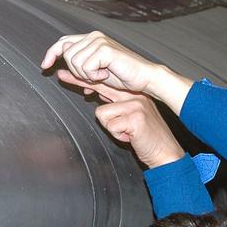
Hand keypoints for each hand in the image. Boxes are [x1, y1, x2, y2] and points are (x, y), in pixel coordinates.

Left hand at [42, 31, 160, 93]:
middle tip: (95, 76)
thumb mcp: (95, 76)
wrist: (144, 78)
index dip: (51, 53)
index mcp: (91, 39)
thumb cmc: (123, 76)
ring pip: (75, 62)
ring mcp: (99, 41)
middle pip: (67, 55)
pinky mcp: (104, 49)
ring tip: (103, 74)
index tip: (44, 66)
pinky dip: (95, 76)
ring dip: (87, 75)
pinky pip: (85, 67)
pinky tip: (107, 74)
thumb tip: (58, 73)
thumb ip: (78, 73)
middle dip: (77, 72)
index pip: (63, 42)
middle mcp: (94, 36)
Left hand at [66, 77, 184, 167]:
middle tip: (61, 76)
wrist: (165, 152)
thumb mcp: (129, 118)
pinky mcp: (135, 117)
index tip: (65, 74)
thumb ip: (115, 105)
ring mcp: (135, 105)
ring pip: (102, 114)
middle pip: (99, 88)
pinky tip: (130, 137)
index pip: (104, 84)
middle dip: (80, 83)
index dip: (83, 79)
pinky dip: (117, 135)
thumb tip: (97, 94)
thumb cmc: (147, 138)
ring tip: (127, 133)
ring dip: (111, 128)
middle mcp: (134, 96)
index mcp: (133, 94)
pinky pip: (110, 125)